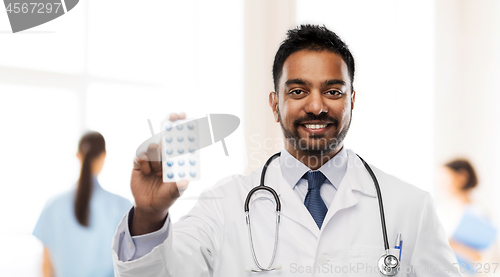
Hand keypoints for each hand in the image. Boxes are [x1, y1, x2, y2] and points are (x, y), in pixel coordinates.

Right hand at [130, 112, 188, 234]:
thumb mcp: (174, 194)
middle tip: (174, 117)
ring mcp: (151, 157)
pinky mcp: (139, 162)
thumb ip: (178, 188)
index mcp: (176, 159)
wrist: (149, 207)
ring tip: (159, 172)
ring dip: (156, 159)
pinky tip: (147, 173)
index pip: (179, 139)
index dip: (180, 125)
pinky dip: (145, 165)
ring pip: (153, 147)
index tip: (183, 115)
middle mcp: (165, 155)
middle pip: (166, 135)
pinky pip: (141, 157)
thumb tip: (185, 182)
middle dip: (169, 125)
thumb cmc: (166, 197)